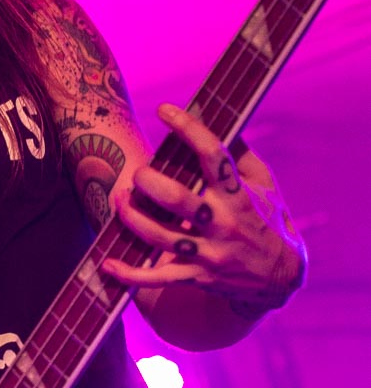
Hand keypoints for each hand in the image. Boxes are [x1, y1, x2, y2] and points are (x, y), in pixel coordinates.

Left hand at [102, 103, 305, 314]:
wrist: (281, 277)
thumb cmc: (267, 218)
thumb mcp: (264, 183)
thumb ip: (240, 152)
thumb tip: (216, 117)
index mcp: (238, 195)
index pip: (213, 154)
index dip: (188, 128)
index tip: (164, 109)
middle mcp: (222, 224)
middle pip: (177, 199)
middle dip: (148, 182)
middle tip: (138, 173)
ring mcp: (209, 253)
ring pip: (159, 236)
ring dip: (131, 216)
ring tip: (120, 198)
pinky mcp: (197, 277)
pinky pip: (157, 278)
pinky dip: (129, 274)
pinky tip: (107, 264)